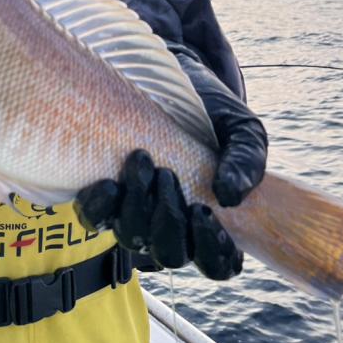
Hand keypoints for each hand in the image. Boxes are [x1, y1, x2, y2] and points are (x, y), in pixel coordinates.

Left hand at [74, 54, 266, 278]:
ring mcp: (138, 213)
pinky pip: (95, 218)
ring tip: (141, 162)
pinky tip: (108, 181)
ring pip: (132, 238)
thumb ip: (247, 160)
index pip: (217, 264)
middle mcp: (174, 226)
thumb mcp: (242, 129)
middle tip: (167, 174)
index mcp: (213, 223)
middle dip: (167, 219)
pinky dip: (100, 205)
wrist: (178, 77)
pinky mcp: (107, 194)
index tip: (203, 211)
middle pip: (170, 254)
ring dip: (135, 207)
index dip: (211, 250)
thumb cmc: (214, 113)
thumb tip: (229, 195)